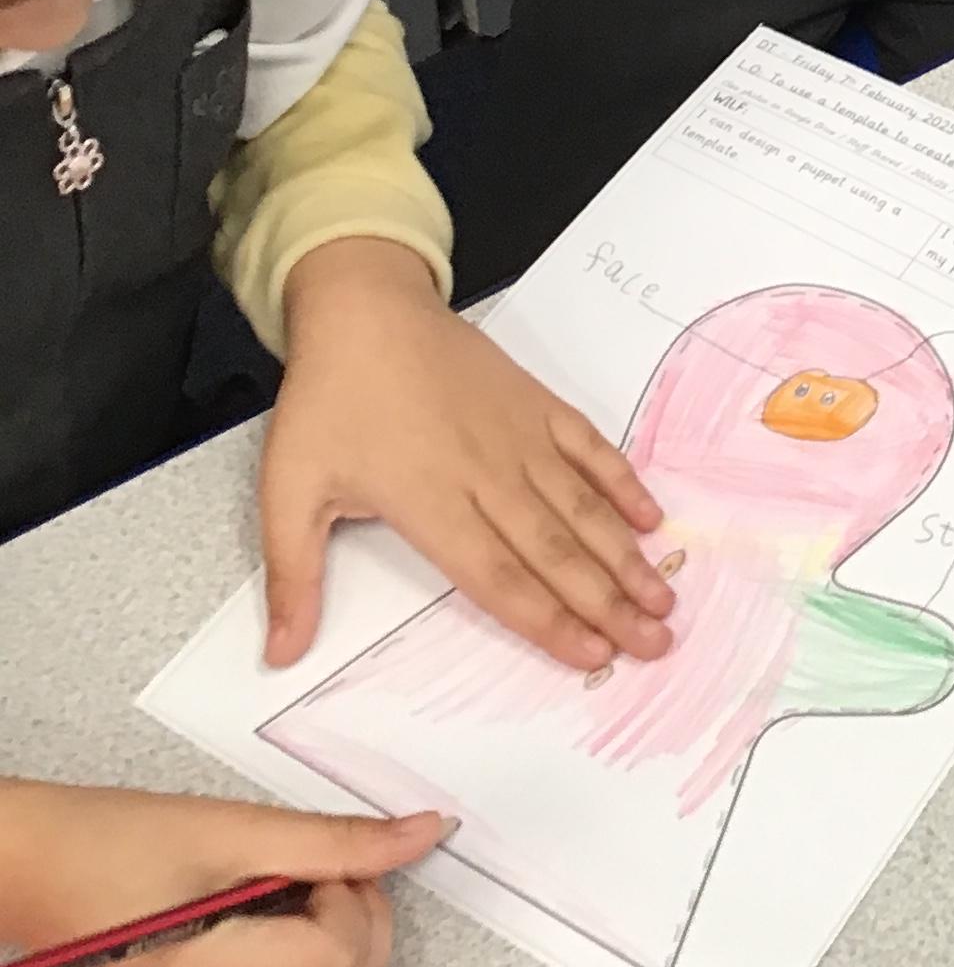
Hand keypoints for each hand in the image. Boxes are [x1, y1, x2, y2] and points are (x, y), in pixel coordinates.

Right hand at [0, 777, 444, 966]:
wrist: (34, 868)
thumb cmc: (116, 839)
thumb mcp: (234, 828)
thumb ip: (336, 840)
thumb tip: (426, 833)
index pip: (339, 959)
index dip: (354, 895)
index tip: (321, 855)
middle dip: (364, 922)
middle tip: (326, 864)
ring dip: (345, 943)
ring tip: (300, 881)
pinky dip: (314, 961)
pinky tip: (282, 909)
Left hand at [264, 241, 674, 673]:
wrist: (366, 311)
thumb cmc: (329, 399)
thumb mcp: (288, 490)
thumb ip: (292, 576)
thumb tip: (278, 654)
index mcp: (431, 502)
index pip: (499, 578)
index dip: (549, 621)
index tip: (593, 656)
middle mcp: (487, 474)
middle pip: (557, 551)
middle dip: (609, 603)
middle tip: (656, 642)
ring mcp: (519, 436)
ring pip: (582, 507)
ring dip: (625, 555)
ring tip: (662, 595)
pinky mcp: (536, 404)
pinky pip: (589, 448)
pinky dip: (621, 482)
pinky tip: (649, 517)